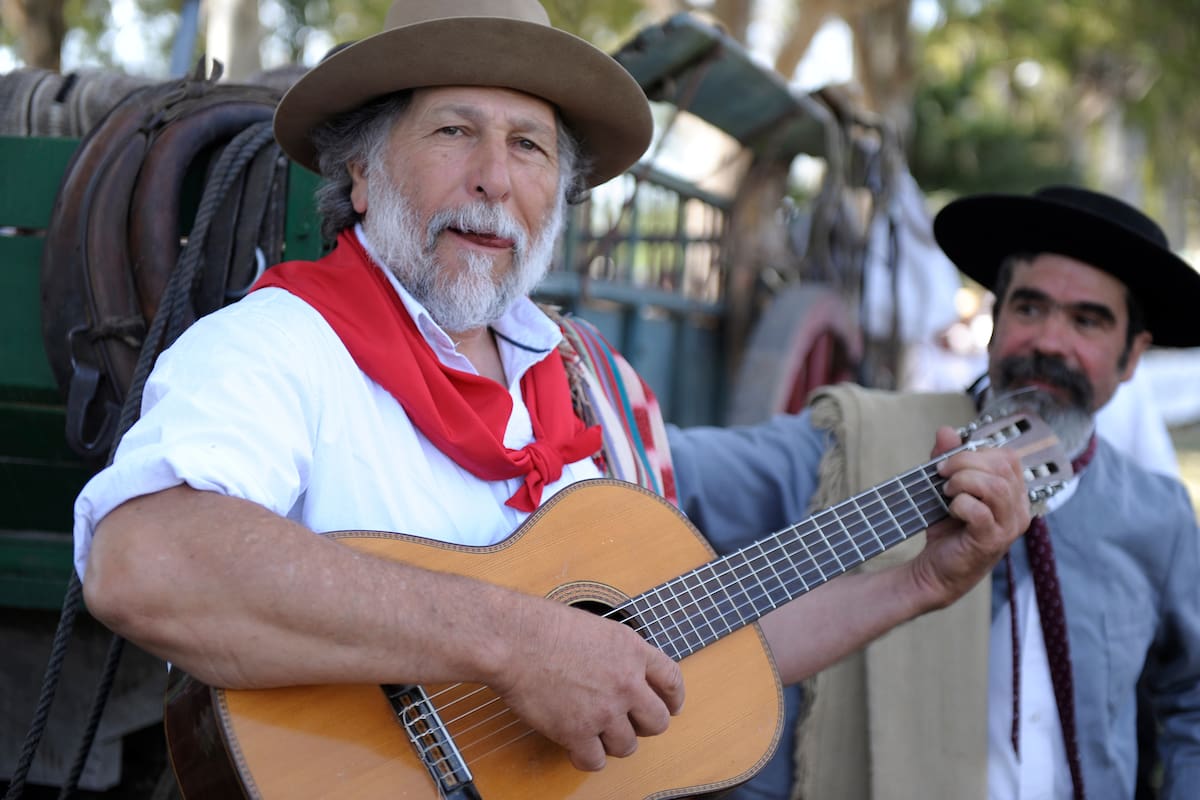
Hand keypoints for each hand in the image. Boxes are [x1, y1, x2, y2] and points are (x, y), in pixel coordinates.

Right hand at [491, 598, 684, 771]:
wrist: (513, 640)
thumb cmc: (542, 627)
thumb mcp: (596, 627)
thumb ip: (618, 652)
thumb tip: (623, 671)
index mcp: (632, 651)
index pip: (672, 680)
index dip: (673, 698)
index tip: (670, 706)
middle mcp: (626, 683)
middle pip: (657, 721)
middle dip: (644, 725)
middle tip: (628, 723)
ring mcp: (604, 710)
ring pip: (627, 746)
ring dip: (614, 743)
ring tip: (596, 733)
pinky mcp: (577, 732)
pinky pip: (595, 761)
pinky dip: (588, 758)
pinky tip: (577, 748)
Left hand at [910, 425, 1031, 608]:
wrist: (934, 570)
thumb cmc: (946, 529)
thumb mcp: (946, 488)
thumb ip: (948, 459)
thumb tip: (946, 430)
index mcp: (1013, 494)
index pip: (1007, 458)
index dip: (976, 452)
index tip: (947, 463)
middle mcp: (1018, 510)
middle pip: (1002, 467)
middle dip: (965, 462)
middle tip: (942, 475)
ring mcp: (1008, 527)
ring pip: (996, 486)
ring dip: (964, 481)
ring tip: (946, 491)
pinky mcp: (991, 542)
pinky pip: (981, 511)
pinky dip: (960, 504)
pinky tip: (951, 509)